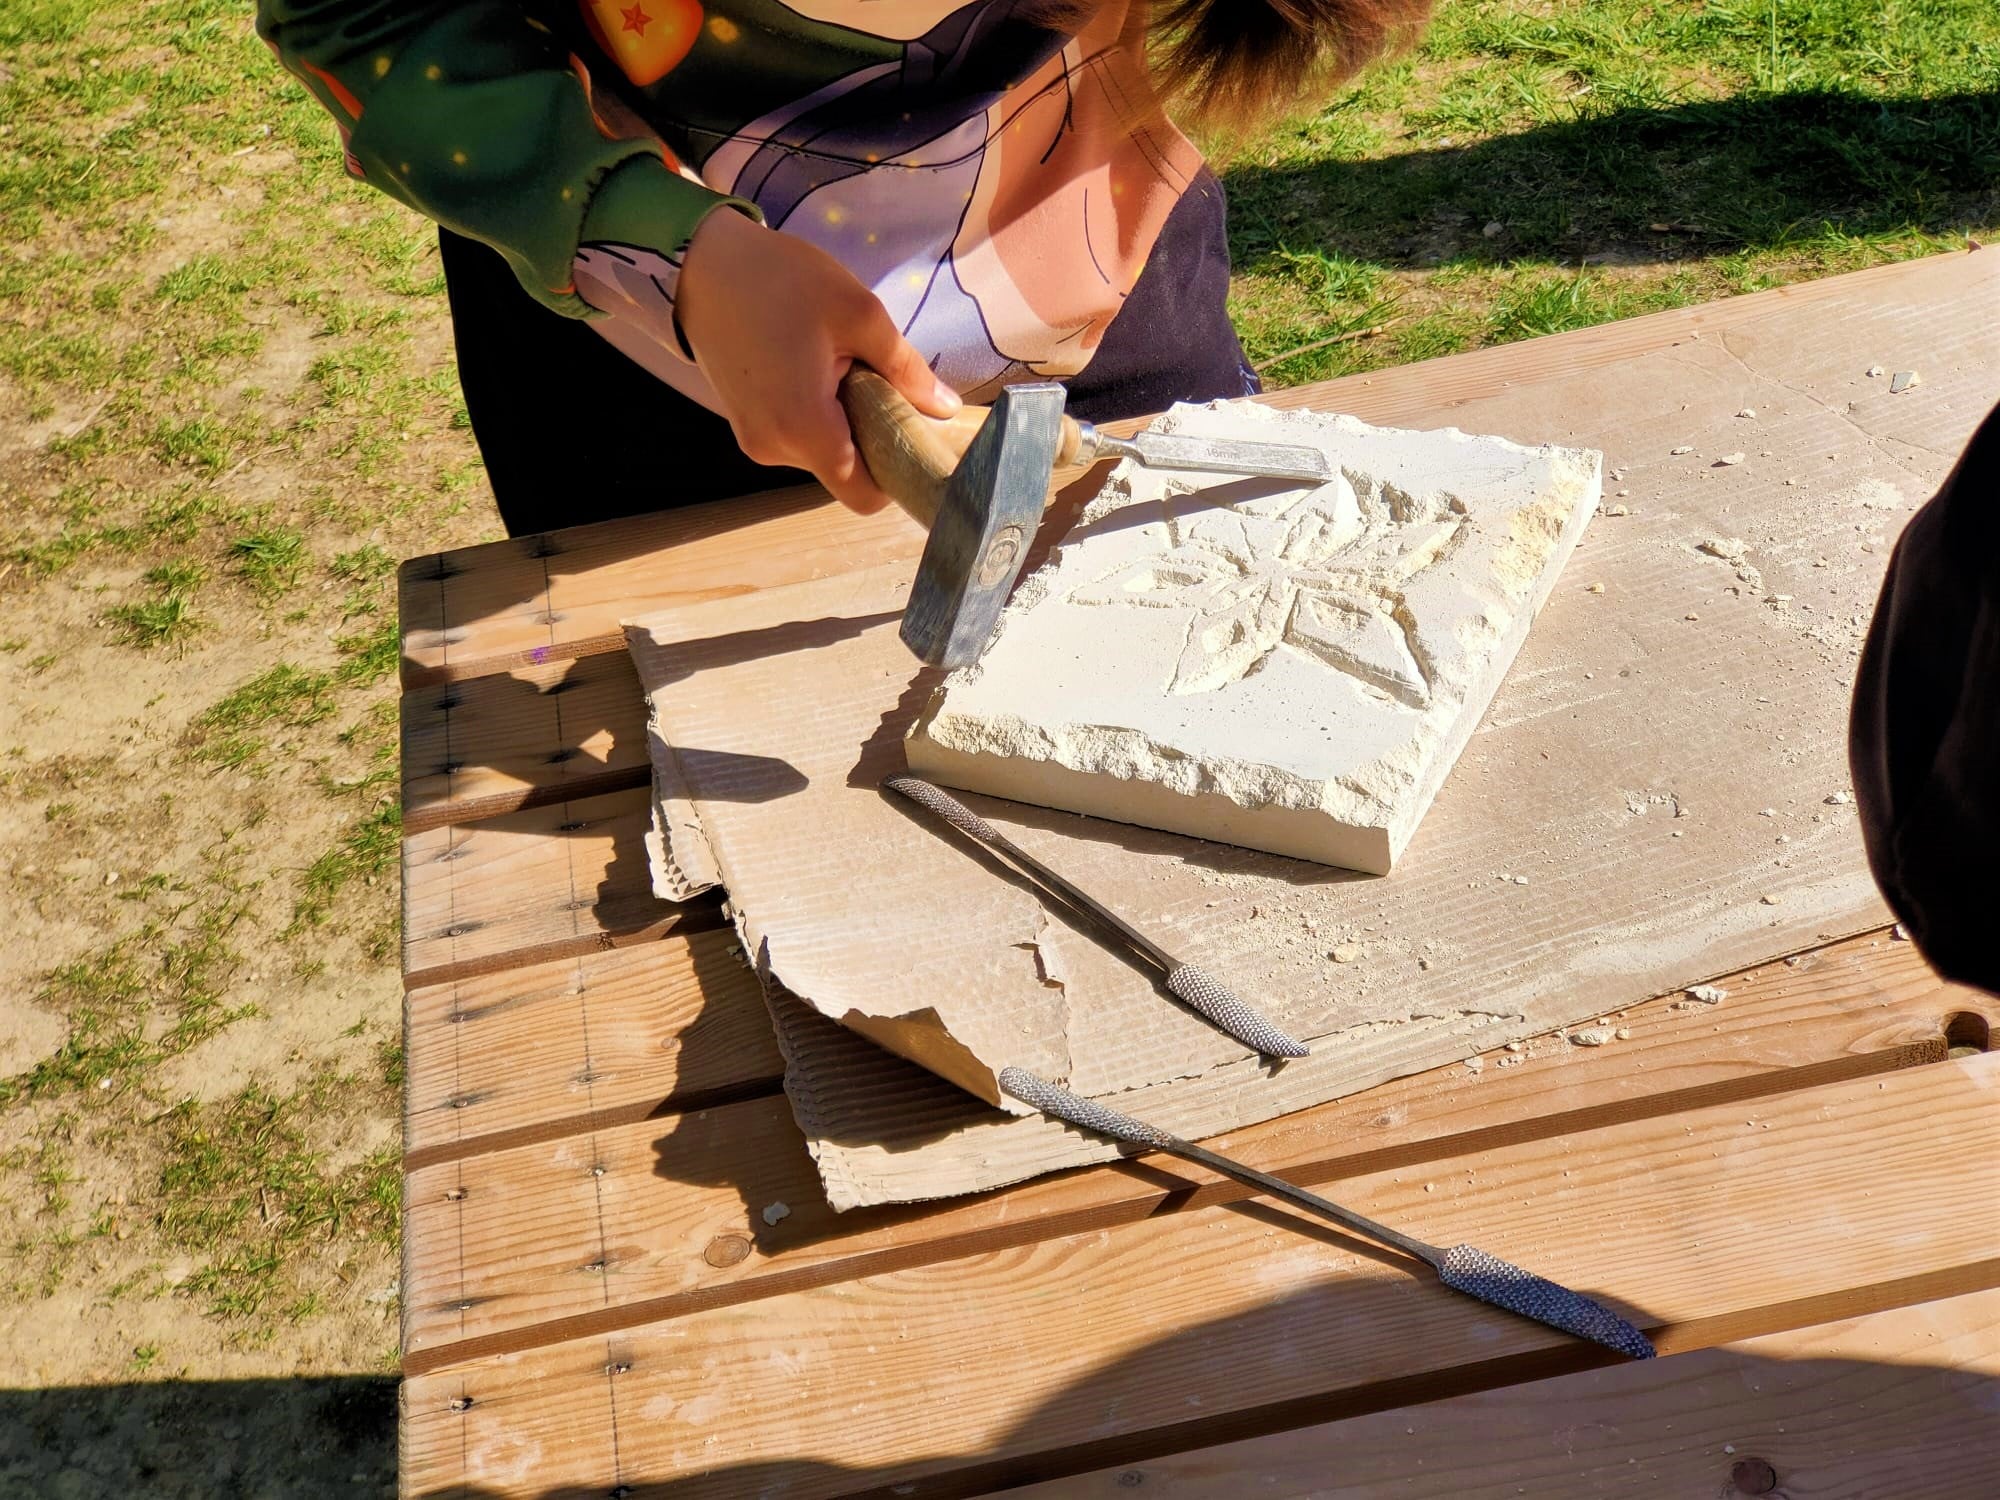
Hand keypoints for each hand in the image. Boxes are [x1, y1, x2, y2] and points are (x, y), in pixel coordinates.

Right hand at [676, 208, 961, 513]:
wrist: (703, 265)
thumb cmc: (783, 281)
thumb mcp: (860, 314)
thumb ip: (907, 370)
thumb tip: (946, 408)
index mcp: (804, 428)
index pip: (864, 497)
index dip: (896, 475)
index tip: (911, 434)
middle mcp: (775, 449)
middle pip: (846, 473)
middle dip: (870, 438)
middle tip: (874, 380)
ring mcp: (756, 441)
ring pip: (822, 454)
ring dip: (843, 422)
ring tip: (835, 364)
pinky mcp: (746, 426)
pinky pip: (797, 438)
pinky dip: (816, 416)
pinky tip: (812, 368)